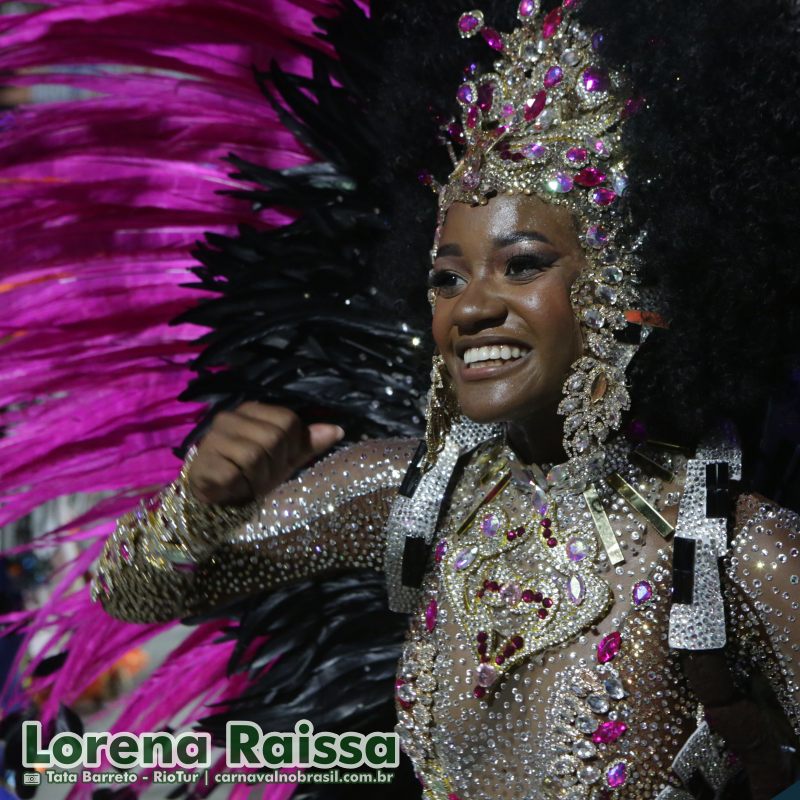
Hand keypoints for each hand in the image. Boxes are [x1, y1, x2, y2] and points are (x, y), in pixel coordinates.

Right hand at [187, 403, 343, 504]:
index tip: (279, 462)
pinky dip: (239, 487)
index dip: (292, 447)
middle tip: (261, 477)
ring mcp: (213, 437)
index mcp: (253, 411)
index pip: (289, 421)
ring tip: (247, 483)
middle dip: (274, 466)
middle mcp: (230, 417)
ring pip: (255, 456)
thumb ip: (307, 444)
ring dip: (257, 479)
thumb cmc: (250, 475)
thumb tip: (338, 431)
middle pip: (274, 437)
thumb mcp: (283, 459)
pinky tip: (232, 487)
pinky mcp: (202, 460)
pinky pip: (234, 473)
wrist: (211, 498)